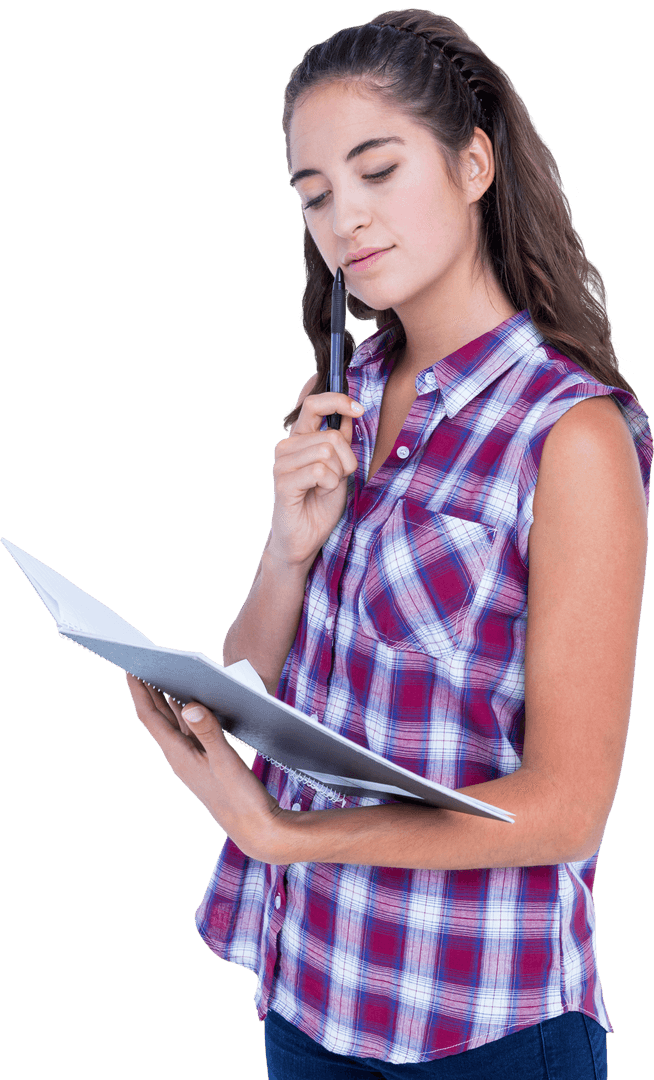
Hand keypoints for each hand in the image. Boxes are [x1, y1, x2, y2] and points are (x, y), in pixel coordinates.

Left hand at [125, 672, 288, 860]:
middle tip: (141, 664)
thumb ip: (209, 733)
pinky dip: (185, 713)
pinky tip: (191, 703)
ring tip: (160, 675)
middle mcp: (180, 757)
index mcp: (178, 756)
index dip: (139, 692)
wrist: (255, 828)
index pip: (151, 718)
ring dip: (165, 699)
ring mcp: (192, 760)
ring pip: (173, 723)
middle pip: (158, 718)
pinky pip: (189, 731)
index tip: (130, 669)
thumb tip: (191, 706)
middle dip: (147, 690)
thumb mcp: (226, 762)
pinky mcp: (205, 762)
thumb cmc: (240, 799)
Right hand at [269, 391, 363, 567]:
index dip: (338, 401)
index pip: (313, 404)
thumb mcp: (339, 467)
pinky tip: (320, 493)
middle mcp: (286, 447)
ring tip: (327, 488)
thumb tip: (351, 413)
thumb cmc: (320, 504)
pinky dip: (330, 484)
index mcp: (298, 439)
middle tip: (339, 478)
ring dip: (338, 474)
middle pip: (331, 435)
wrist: (304, 538)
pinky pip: (320, 471)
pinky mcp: (283, 483)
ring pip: (327, 452)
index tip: (359, 409)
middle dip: (346, 459)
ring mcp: (281, 464)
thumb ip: (341, 441)